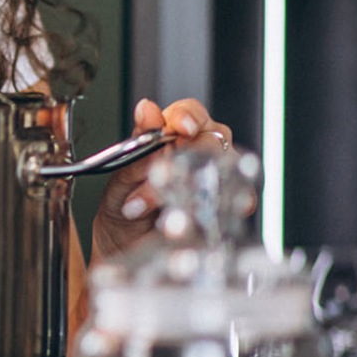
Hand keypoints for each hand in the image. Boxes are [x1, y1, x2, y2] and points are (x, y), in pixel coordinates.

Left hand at [91, 97, 239, 260]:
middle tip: (159, 175)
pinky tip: (184, 220)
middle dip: (187, 156)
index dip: (187, 116)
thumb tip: (147, 109)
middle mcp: (200, 155)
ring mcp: (215, 182)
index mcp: (173, 137)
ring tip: (158, 209)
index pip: (190, 113)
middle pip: (214, 139)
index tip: (180, 126)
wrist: (122, 246)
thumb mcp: (123, 175)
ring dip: (192, 187)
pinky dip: (207, 210)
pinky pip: (234, 203)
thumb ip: (139, 144)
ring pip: (225, 169)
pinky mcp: (223, 210)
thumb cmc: (123, 205)